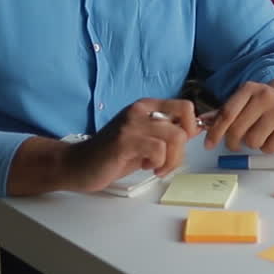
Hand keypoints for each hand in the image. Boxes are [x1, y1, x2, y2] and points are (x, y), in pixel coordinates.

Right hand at [62, 98, 199, 192]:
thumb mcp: (144, 140)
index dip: (191, 128)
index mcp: (146, 107)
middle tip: (168, 162)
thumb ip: (166, 133)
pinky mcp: (124, 140)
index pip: (185, 107)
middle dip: (182, 149)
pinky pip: (158, 149)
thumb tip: (195, 129)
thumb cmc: (112, 155)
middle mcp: (140, 110)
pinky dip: (158, 163)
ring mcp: (132, 124)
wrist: (78, 164)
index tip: (180, 147)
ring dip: (171, 159)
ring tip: (155, 167)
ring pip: (175, 137)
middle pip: (184, 121)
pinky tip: (144, 167)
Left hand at [203, 79, 273, 152]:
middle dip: (232, 142)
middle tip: (235, 142)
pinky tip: (270, 136)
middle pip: (237, 130)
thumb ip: (222, 112)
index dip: (215, 132)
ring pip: (253, 142)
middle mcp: (265, 97)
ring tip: (258, 133)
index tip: (209, 144)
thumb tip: (201, 123)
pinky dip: (267, 148)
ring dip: (252, 144)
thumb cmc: (263, 102)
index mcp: (249, 89)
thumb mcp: (242, 100)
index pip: (227, 114)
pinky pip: (269, 148)